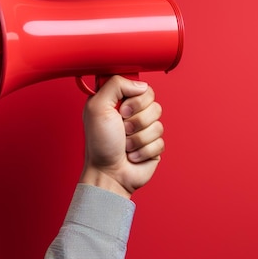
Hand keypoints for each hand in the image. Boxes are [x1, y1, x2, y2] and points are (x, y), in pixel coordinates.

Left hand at [79, 76, 164, 198]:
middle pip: (154, 104)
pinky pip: (160, 141)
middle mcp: (134, 114)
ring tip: (125, 144)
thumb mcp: (97, 107)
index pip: (143, 87)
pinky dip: (144, 150)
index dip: (136, 99)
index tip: (121, 110)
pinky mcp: (154, 146)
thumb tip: (140, 85)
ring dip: (138, 138)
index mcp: (120, 101)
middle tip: (123, 128)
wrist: (108, 173)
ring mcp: (146, 130)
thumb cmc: (99, 143)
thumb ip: (115, 84)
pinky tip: (133, 154)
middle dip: (137, 120)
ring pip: (158, 124)